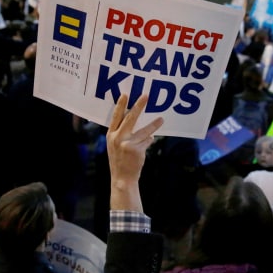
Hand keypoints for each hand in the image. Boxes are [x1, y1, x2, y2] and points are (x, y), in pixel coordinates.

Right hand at [107, 94, 162, 210]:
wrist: (122, 178)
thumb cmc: (119, 160)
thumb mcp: (114, 146)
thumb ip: (120, 134)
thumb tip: (132, 121)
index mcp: (111, 135)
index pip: (115, 117)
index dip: (120, 105)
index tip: (125, 94)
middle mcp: (118, 138)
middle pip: (130, 118)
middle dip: (139, 105)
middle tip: (146, 96)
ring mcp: (128, 143)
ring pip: (144, 130)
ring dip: (154, 125)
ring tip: (161, 119)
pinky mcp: (137, 149)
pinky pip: (147, 140)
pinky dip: (149, 140)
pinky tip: (150, 140)